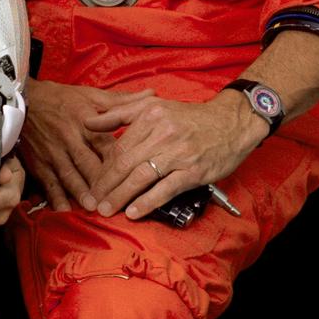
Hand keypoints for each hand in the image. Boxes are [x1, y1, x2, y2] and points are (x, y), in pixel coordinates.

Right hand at [17, 80, 148, 210]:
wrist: (22, 99)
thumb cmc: (61, 98)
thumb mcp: (91, 95)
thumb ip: (122, 101)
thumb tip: (153, 94)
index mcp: (84, 122)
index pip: (105, 144)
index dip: (119, 161)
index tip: (134, 175)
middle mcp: (69, 139)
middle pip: (88, 163)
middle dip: (101, 183)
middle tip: (115, 200)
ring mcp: (53, 153)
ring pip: (69, 174)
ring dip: (80, 191)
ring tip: (92, 206)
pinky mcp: (38, 163)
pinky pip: (47, 182)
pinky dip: (55, 196)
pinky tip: (63, 209)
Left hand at [82, 91, 265, 219]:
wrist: (231, 123)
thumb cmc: (189, 118)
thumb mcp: (153, 106)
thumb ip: (118, 113)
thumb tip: (87, 122)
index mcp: (148, 116)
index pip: (118, 146)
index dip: (102, 167)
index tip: (90, 182)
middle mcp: (162, 134)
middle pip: (125, 163)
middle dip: (105, 185)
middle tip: (91, 201)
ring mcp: (178, 154)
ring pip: (141, 176)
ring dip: (121, 195)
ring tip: (106, 209)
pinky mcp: (193, 172)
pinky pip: (166, 189)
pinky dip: (148, 201)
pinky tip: (134, 212)